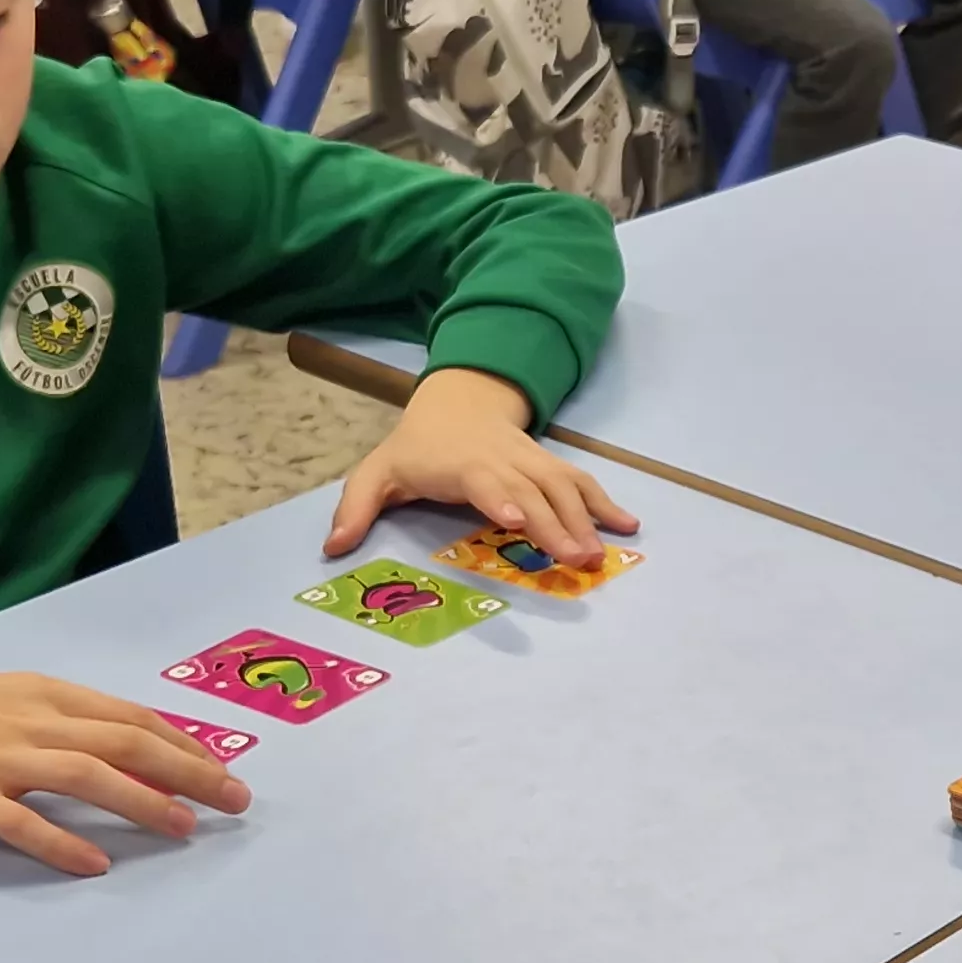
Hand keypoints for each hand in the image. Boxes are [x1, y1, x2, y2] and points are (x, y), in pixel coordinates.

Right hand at [0, 655, 249, 878]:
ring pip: (85, 775)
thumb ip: (45, 718)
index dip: (182, 742)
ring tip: (185, 829)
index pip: (127, 716)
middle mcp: (24, 721)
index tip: (223, 766)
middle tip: (236, 800)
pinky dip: (59, 841)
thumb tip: (103, 741)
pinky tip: (92, 864)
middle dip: (189, 770)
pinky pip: (16, 822)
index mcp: (36, 694)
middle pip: (125, 742)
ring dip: (142, 802)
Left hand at [323, 366, 640, 563]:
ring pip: (564, 486)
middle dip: (557, 524)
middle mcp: (503, 460)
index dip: (501, 497)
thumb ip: (354, 508)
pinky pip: (581, 482)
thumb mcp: (376, 473)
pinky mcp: (549, 466)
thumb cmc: (416, 449)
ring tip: (601, 556)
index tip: (517, 519)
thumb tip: (333, 548)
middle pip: (535, 490)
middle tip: (577, 560)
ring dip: (587, 519)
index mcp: (461, 463)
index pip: (484, 479)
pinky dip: (606, 502)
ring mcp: (531, 461)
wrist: (458, 402)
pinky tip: (629, 526)